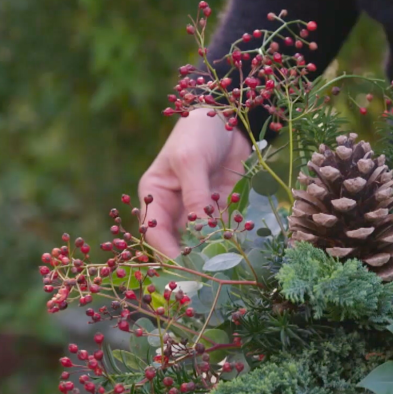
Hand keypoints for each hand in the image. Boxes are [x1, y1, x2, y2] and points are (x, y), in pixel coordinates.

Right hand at [139, 111, 250, 258]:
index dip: (166, 253)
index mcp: (154, 195)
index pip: (154, 233)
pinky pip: (222, 230)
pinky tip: (238, 251)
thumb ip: (195, 194)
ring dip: (210, 252)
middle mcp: (173, 206)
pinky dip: (228, 239)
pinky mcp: (219, 208)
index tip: (183, 270)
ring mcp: (197, 209)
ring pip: (200, 240)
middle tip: (206, 278)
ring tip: (224, 269)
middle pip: (176, 242)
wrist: (228, 116)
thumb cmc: (198, 133)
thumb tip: (199, 229)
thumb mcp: (191, 161)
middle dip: (189, 259)